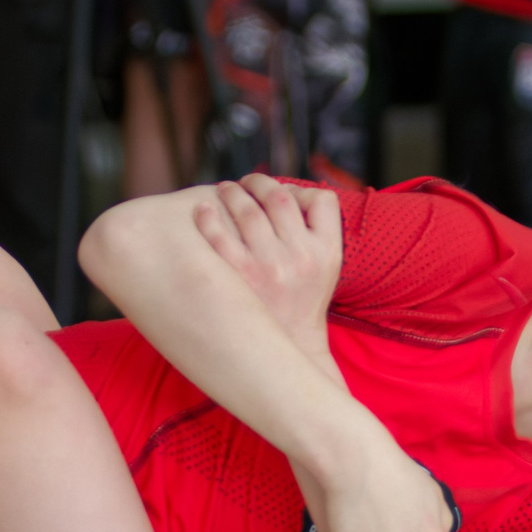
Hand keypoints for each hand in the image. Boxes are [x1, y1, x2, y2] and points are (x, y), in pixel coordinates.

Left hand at [193, 174, 343, 380]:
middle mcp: (301, 257)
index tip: (281, 190)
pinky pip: (218, 235)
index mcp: (327, 253)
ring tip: (225, 190)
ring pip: (248, 209)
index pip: (322, 200)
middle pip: (279, 196)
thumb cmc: (302, 300)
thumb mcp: (327, 268)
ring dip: (232, 192)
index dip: (300, 189)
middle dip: (259, 183)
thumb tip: (289, 190)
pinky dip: (209, 216)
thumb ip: (317, 231)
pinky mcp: (238, 278)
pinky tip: (204, 210)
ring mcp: (269, 267)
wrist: (287, 348)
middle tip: (246, 183)